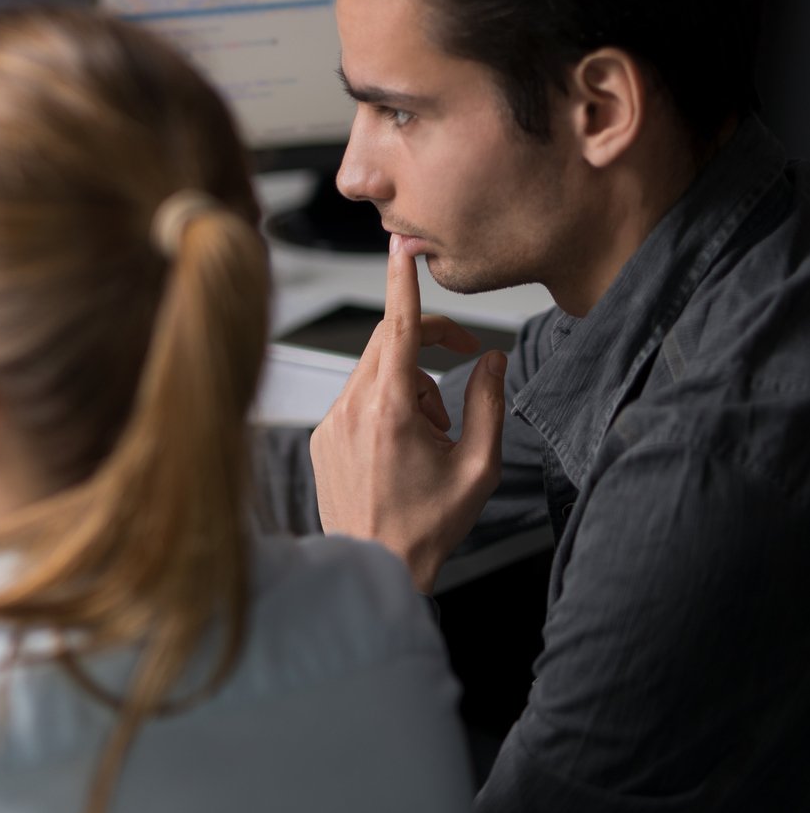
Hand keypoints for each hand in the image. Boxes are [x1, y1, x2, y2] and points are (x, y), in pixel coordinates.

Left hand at [310, 235, 506, 589]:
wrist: (376, 565)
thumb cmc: (428, 525)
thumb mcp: (479, 465)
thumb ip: (489, 403)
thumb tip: (492, 359)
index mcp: (389, 409)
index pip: (396, 327)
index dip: (401, 282)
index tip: (401, 247)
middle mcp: (351, 408)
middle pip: (388, 343)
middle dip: (427, 345)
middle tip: (464, 363)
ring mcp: (330, 422)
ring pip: (374, 372)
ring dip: (410, 385)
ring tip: (433, 434)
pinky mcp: (321, 437)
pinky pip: (356, 399)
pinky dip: (385, 407)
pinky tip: (402, 447)